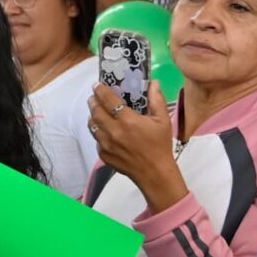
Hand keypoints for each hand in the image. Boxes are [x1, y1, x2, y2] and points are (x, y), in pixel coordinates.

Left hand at [88, 82, 182, 207]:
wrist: (154, 173)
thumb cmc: (160, 145)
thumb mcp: (163, 121)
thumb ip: (157, 100)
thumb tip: (154, 83)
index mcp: (128, 120)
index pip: (108, 100)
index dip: (100, 90)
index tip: (96, 85)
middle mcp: (113, 131)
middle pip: (95, 111)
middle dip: (93, 101)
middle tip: (94, 96)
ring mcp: (106, 144)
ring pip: (92, 125)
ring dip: (93, 116)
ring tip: (96, 110)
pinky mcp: (103, 155)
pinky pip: (96, 139)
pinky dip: (97, 131)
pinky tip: (103, 129)